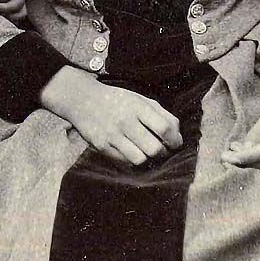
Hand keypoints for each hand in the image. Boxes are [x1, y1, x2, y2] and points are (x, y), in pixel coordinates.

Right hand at [40, 66, 182, 165]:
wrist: (82, 99)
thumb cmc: (116, 99)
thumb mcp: (138, 98)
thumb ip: (160, 112)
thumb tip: (177, 132)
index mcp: (137, 106)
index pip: (164, 128)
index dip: (174, 139)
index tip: (176, 142)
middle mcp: (125, 121)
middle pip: (154, 148)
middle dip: (163, 152)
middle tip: (161, 149)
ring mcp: (112, 135)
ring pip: (140, 159)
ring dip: (148, 158)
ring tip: (146, 152)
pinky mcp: (101, 146)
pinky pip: (124, 162)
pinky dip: (132, 159)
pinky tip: (131, 151)